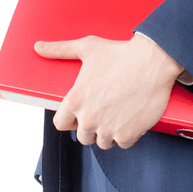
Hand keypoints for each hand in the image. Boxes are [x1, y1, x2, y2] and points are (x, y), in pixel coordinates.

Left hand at [34, 32, 182, 149]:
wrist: (153, 61)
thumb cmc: (120, 53)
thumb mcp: (87, 48)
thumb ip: (61, 50)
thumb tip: (39, 48)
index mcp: (74, 101)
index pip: (60, 124)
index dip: (70, 120)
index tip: (80, 115)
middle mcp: (88, 118)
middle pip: (83, 137)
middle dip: (92, 127)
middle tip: (104, 112)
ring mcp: (108, 129)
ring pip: (103, 142)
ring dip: (110, 133)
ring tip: (118, 115)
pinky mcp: (128, 134)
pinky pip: (123, 143)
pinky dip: (128, 134)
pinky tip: (132, 119)